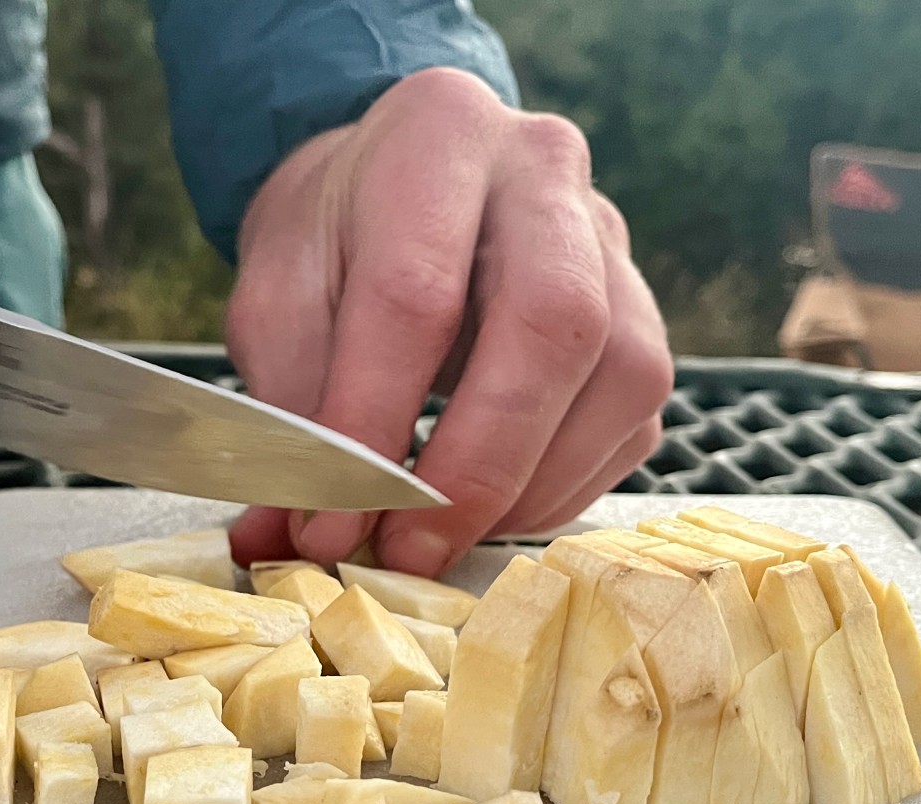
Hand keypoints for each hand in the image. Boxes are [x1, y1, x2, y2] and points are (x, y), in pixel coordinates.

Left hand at [226, 68, 674, 575]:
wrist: (395, 190)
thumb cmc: (334, 241)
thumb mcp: (276, 297)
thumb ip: (285, 407)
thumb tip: (282, 536)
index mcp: (439, 135)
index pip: (416, 295)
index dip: (372, 423)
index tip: (326, 521)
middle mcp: (546, 170)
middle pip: (553, 324)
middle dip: (477, 465)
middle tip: (407, 551)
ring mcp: (613, 241)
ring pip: (620, 376)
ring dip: (530, 486)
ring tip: (444, 540)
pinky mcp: (643, 313)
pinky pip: (634, 419)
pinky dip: (563, 488)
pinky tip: (491, 514)